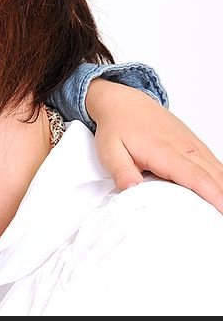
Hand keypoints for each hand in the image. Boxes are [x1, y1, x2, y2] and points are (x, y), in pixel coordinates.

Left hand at [86, 79, 222, 213]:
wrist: (124, 103)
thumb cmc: (118, 127)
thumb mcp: (110, 151)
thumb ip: (121, 171)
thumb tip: (131, 190)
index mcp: (164, 152)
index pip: (195, 176)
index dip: (212, 195)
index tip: (222, 210)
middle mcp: (184, 148)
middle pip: (213, 176)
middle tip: (221, 217)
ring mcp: (193, 145)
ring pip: (218, 170)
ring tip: (222, 209)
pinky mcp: (195, 145)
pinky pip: (215, 164)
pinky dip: (221, 179)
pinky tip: (221, 192)